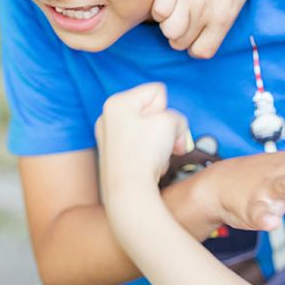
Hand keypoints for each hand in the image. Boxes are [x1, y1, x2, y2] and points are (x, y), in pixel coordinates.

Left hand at [95, 83, 190, 211]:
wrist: (129, 192)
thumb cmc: (144, 154)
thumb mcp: (171, 123)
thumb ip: (177, 118)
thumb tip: (173, 138)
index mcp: (116, 102)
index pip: (158, 91)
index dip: (167, 110)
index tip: (159, 128)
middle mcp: (107, 117)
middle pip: (153, 112)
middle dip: (164, 128)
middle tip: (161, 144)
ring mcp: (108, 138)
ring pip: (148, 131)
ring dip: (159, 143)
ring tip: (154, 157)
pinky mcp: (113, 156)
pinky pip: (140, 146)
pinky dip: (149, 155)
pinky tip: (148, 167)